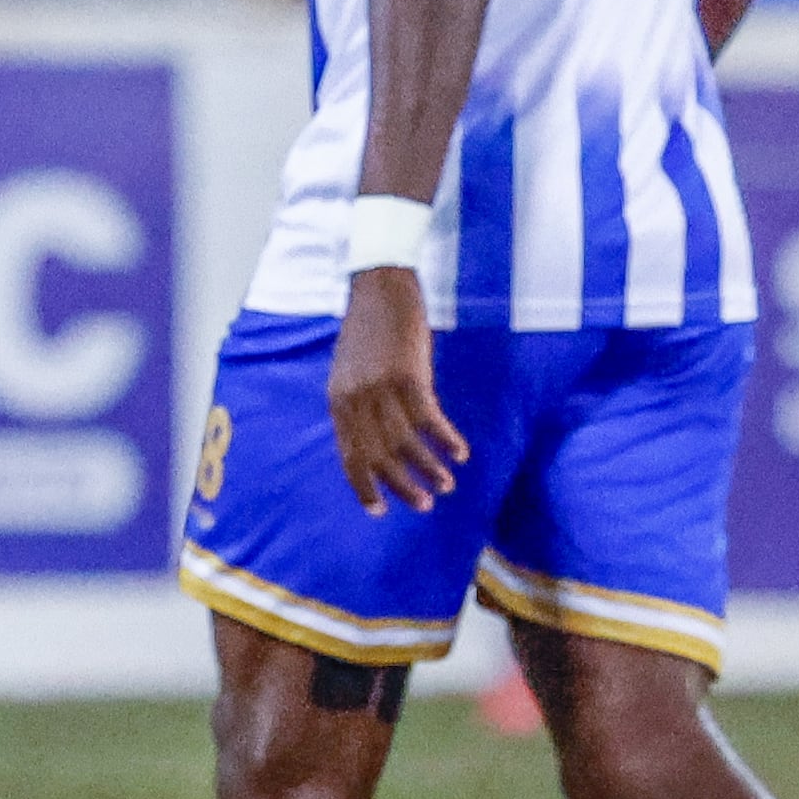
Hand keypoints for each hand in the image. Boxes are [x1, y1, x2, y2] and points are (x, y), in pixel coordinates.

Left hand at [327, 267, 464, 514]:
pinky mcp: (408, 375)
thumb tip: (374, 446)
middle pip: (380, 456)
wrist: (379, 287)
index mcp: (338, 401)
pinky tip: (459, 453)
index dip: (365, 487)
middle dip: (403, 486)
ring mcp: (381, 388)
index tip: (380, 511)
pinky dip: (445, 439)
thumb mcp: (349, 371)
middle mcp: (355, 399)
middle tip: (424, 506)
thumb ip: (356, 407)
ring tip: (447, 486)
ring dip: (429, 468)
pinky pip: (429, 418)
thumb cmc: (368, 329)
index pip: (350, 456)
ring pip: (407, 442)